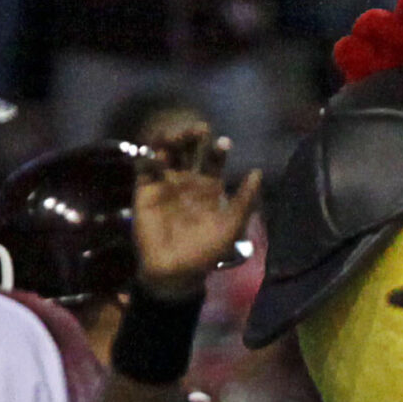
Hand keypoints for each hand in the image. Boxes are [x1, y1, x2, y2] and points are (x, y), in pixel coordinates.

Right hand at [131, 126, 260, 298]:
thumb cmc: (207, 252)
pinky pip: (145, 167)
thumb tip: (258, 172)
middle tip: (200, 129)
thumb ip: (245, 200)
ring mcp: (165, 184)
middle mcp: (186, 181)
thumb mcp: (233, 226)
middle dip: (193, 136)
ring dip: (171, 139)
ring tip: (178, 135)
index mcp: (208, 187)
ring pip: (167, 152)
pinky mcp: (144, 190)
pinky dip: (150, 156)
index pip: (213, 160)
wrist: (176, 272)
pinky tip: (160, 155)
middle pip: (189, 150)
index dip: (218, 150)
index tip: (224, 143)